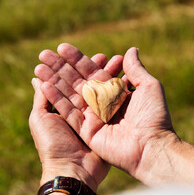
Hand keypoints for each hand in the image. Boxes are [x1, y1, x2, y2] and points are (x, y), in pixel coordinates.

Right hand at [36, 44, 176, 184]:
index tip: (62, 47)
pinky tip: (43, 85)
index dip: (77, 59)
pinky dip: (57, 100)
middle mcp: (102, 104)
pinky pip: (69, 113)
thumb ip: (136, 69)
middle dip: (61, 68)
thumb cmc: (154, 117)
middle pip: (77, 82)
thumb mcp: (148, 87)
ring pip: (70, 96)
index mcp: (116, 92)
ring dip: (54, 81)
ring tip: (38, 67)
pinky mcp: (87, 132)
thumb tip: (131, 49)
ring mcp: (93, 118)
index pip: (92, 72)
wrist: (151, 147)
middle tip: (44, 54)